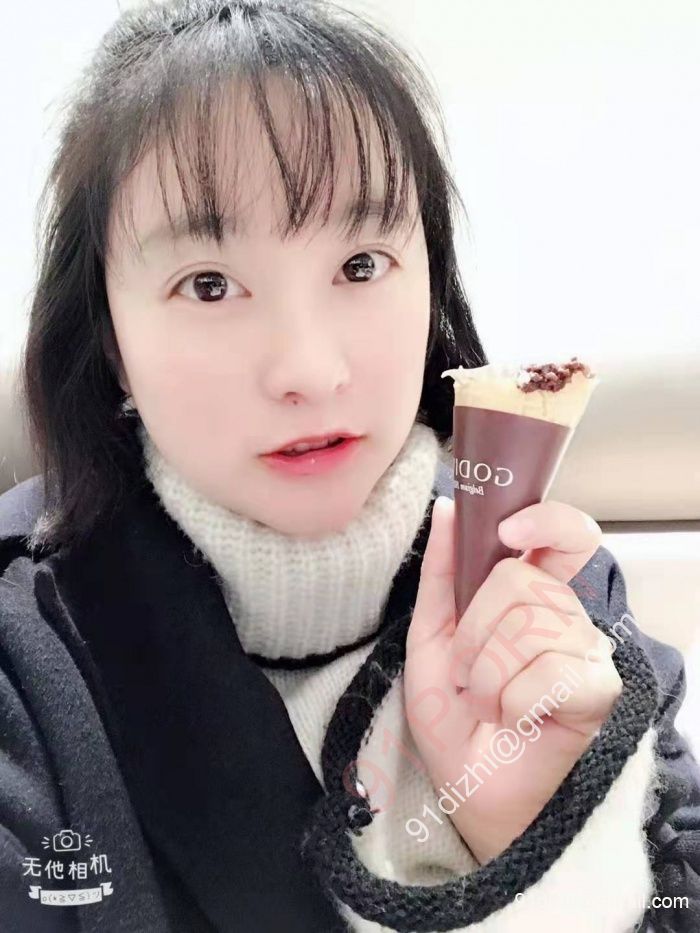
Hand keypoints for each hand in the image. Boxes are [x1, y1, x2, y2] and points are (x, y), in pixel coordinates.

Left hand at [404, 497, 621, 863]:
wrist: (467, 784)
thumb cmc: (453, 713)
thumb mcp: (430, 636)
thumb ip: (441, 574)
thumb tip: (448, 510)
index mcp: (533, 595)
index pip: (567, 534)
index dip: (545, 520)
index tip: (507, 533)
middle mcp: (568, 616)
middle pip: (523, 581)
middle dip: (474, 632)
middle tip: (468, 671)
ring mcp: (587, 652)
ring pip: (528, 627)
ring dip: (485, 674)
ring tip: (488, 701)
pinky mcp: (597, 691)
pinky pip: (545, 673)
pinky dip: (509, 702)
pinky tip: (513, 719)